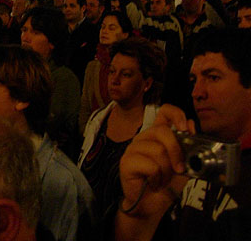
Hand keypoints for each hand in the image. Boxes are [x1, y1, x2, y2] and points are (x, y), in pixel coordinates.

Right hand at [116, 104, 193, 237]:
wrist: (150, 206)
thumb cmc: (166, 185)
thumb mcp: (184, 166)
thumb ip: (188, 148)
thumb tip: (192, 126)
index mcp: (157, 135)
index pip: (164, 112)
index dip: (176, 114)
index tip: (185, 127)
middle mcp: (143, 137)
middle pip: (162, 131)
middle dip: (177, 151)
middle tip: (180, 169)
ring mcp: (133, 148)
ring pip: (158, 150)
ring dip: (166, 170)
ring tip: (161, 179)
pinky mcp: (126, 161)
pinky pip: (150, 165)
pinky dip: (157, 178)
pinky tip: (152, 182)